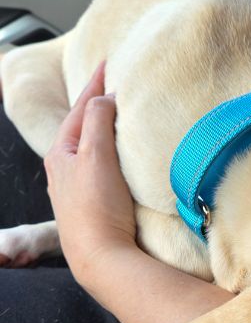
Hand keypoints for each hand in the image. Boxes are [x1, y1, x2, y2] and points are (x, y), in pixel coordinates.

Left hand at [44, 62, 137, 289]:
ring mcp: (76, 191)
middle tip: (111, 87)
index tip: (107, 63)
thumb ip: (97, 120)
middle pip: (80, 127)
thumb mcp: (96, 155)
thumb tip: (104, 97)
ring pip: (89, 150)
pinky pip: (99, 169)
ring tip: (117, 118)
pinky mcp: (92, 207)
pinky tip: (118, 160)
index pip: (80, 108)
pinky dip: (108, 155)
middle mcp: (63, 172)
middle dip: (96, 107)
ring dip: (102, 131)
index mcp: (61, 154)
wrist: (101, 258)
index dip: (94, 84)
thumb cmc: (97, 208)